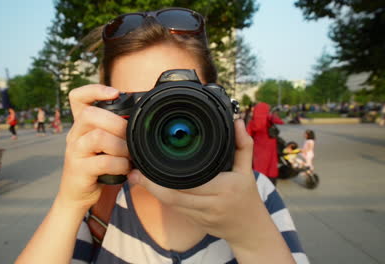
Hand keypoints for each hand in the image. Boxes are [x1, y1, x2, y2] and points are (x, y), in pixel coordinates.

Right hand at [59, 84, 131, 208]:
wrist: (78, 196)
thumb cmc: (98, 168)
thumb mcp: (104, 145)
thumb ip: (115, 131)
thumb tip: (141, 119)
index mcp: (81, 125)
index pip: (77, 98)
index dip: (94, 90)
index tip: (115, 93)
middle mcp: (75, 135)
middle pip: (90, 114)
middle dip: (116, 123)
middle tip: (130, 136)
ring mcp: (74, 152)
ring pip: (98, 137)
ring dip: (121, 146)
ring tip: (128, 156)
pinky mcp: (79, 170)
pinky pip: (103, 161)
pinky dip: (119, 164)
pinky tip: (124, 168)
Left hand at [128, 119, 268, 245]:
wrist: (250, 230)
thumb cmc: (248, 197)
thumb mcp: (247, 170)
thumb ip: (243, 145)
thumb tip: (238, 122)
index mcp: (224, 187)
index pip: (190, 182)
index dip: (166, 177)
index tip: (151, 164)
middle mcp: (212, 203)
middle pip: (174, 196)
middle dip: (151, 185)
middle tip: (135, 172)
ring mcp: (203, 215)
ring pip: (171, 205)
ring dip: (153, 192)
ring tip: (138, 178)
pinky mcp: (196, 222)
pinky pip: (176, 210)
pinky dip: (163, 199)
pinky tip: (152, 189)